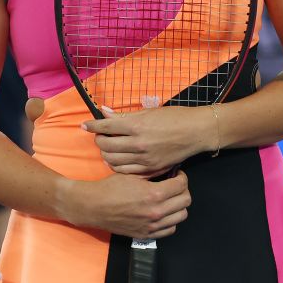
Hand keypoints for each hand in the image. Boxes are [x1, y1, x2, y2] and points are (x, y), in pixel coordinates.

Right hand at [60, 171, 191, 240]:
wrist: (93, 206)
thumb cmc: (110, 188)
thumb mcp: (132, 175)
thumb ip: (153, 173)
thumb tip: (169, 170)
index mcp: (153, 194)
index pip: (182, 185)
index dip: (181, 177)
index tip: (176, 175)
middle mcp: (156, 211)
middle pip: (186, 201)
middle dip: (182, 190)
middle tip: (174, 186)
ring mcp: (152, 225)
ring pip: (181, 216)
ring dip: (179, 206)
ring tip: (170, 199)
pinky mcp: (147, 234)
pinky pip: (170, 228)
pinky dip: (171, 220)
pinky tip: (163, 212)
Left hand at [82, 106, 213, 176]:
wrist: (197, 132)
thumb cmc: (174, 118)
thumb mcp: (148, 112)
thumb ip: (124, 116)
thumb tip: (103, 111)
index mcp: (136, 126)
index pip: (105, 126)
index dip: (92, 125)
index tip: (85, 125)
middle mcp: (138, 144)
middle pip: (105, 145)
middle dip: (98, 140)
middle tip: (101, 136)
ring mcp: (145, 159)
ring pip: (112, 160)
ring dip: (106, 154)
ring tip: (108, 148)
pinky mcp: (151, 169)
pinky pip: (125, 171)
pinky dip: (117, 165)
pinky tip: (118, 159)